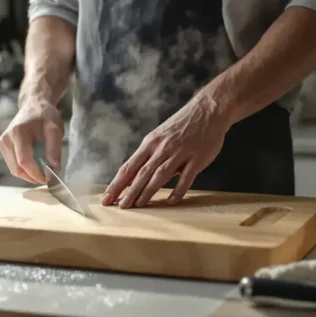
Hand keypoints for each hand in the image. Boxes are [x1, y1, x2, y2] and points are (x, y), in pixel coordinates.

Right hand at [0, 100, 63, 183]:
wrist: (34, 105)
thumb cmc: (45, 115)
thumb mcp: (54, 130)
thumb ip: (54, 149)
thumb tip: (54, 168)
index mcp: (18, 133)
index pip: (24, 161)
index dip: (35, 174)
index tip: (48, 179)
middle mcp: (6, 139)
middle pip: (17, 168)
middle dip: (32, 177)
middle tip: (47, 178)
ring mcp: (2, 143)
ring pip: (13, 169)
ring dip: (28, 174)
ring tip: (42, 171)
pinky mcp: (2, 146)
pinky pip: (12, 164)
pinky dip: (23, 169)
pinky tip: (34, 165)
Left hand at [102, 92, 230, 207]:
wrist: (208, 110)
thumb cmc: (182, 125)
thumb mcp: (161, 136)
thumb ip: (152, 157)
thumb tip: (141, 179)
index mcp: (150, 143)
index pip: (129, 167)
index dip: (117, 184)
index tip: (107, 197)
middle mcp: (162, 148)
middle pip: (142, 173)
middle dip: (130, 191)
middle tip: (121, 206)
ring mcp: (180, 153)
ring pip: (160, 175)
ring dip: (148, 191)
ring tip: (139, 205)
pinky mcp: (197, 158)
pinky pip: (187, 177)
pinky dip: (178, 190)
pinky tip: (172, 201)